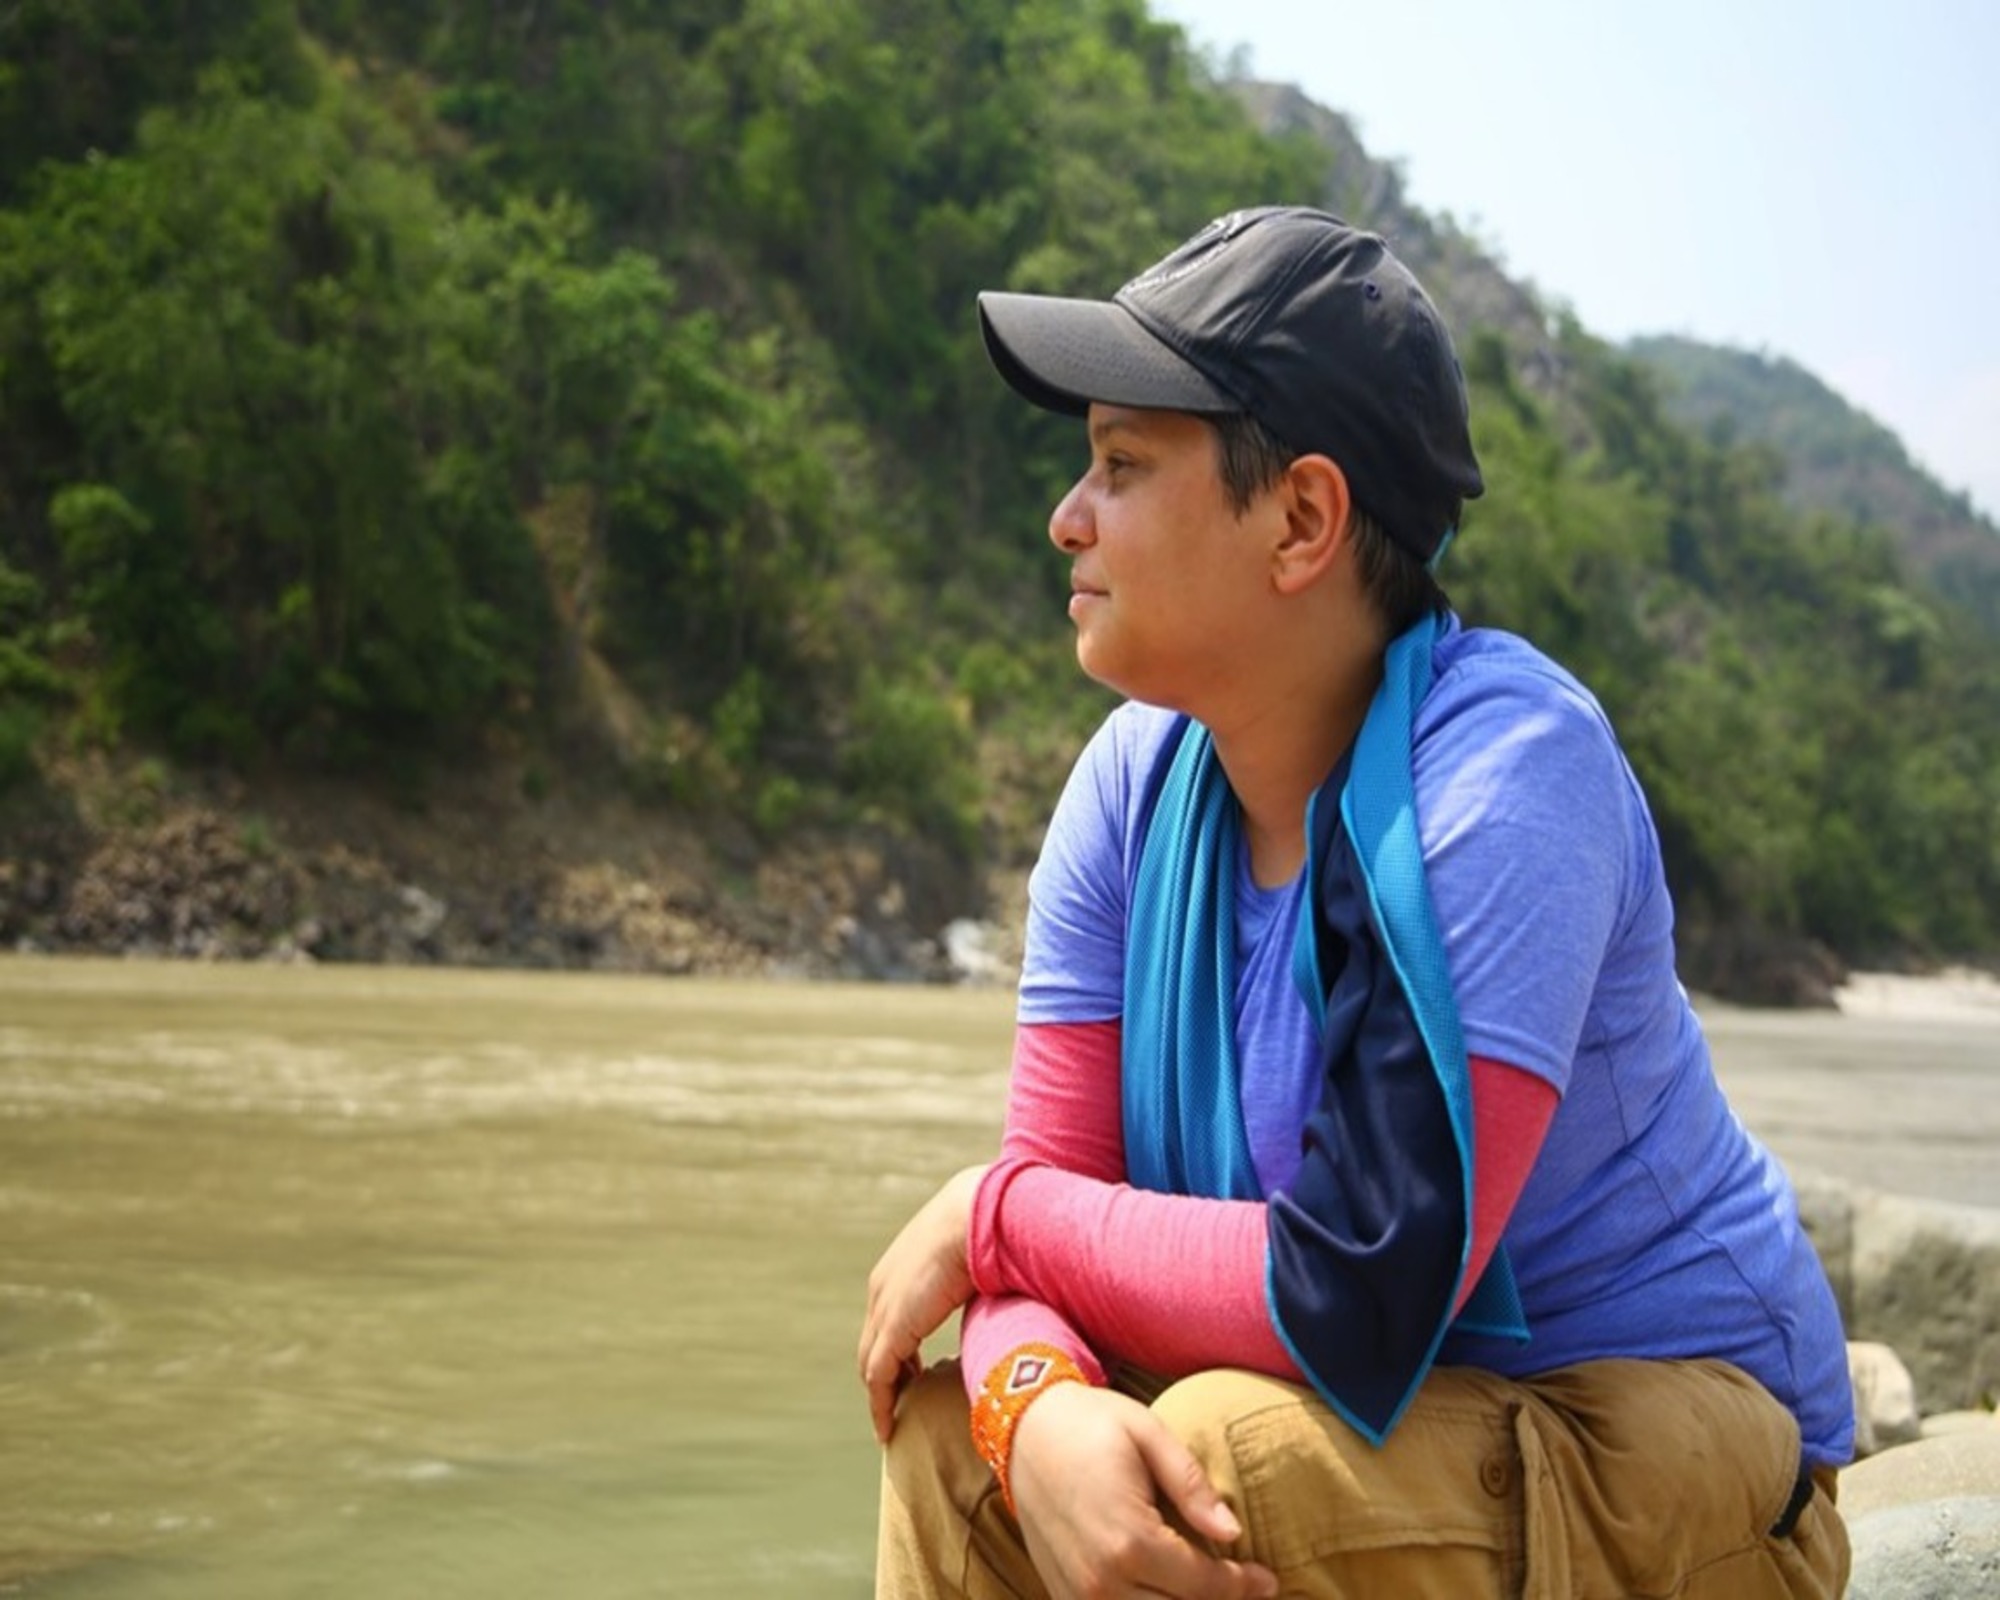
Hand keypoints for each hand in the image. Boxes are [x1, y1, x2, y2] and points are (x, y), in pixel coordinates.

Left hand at [858, 1163, 988, 1441]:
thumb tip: (1009, 1291)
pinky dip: (881, 1404)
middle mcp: (883, 1288)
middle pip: (874, 1343)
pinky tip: (888, 1428)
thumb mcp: (978, 1258)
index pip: (888, 1319)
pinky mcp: (894, 1328)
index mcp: (900, 1268)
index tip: (914, 1373)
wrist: (978, 1214)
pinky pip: (878, 1378)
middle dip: (887, 1374)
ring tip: (895, 1423)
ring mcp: (885, 1308)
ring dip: (882, 1394)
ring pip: (872, 1364)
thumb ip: (981, 1280)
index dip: (899, 1348)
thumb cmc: (990, 1229)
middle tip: (904, 1403)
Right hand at [1011, 1383, 1277, 1599]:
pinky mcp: (1063, 1596)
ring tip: (1210, 1588)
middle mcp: (1101, 1580)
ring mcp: (1078, 1594)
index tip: (1268, 1580)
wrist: (1024, 1429)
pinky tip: (1165, 1589)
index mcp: (1128, 1540)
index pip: (1204, 1584)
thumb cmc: (1091, 1424)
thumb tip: (1232, 1533)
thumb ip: (1192, 1486)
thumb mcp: (1148, 1435)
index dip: (1242, 1586)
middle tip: (1246, 1589)